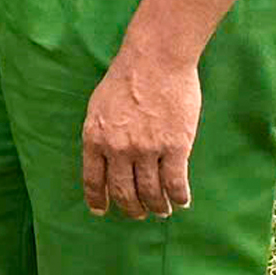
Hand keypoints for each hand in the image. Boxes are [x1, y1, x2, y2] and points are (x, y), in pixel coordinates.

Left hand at [81, 46, 200, 218]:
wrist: (154, 60)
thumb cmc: (125, 79)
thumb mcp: (98, 108)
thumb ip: (100, 134)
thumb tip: (103, 159)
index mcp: (95, 138)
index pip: (93, 179)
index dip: (98, 199)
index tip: (102, 211)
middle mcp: (118, 149)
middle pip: (123, 192)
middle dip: (132, 209)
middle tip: (139, 214)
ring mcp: (146, 149)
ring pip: (150, 192)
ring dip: (157, 206)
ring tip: (162, 210)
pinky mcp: (175, 147)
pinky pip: (176, 183)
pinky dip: (179, 197)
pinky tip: (182, 201)